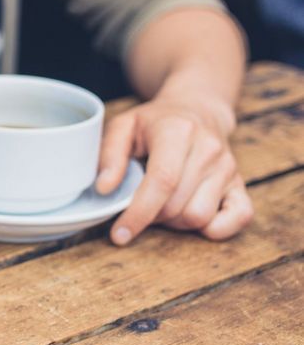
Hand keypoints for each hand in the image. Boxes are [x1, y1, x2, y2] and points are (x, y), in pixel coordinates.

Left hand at [96, 92, 252, 245]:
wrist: (197, 110)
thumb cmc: (154, 123)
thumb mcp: (123, 126)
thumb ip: (109, 155)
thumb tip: (104, 189)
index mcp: (178, 131)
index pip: (163, 181)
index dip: (139, 212)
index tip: (119, 234)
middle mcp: (209, 150)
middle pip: (177, 206)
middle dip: (151, 216)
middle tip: (139, 204)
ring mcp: (228, 168)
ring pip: (199, 217)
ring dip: (174, 222)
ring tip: (162, 204)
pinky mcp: (241, 184)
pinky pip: (239, 218)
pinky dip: (214, 228)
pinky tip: (190, 216)